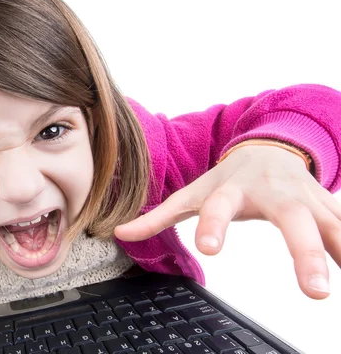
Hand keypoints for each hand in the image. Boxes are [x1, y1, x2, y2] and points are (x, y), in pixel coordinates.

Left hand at [114, 144, 340, 298]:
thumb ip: (159, 216)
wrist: (267, 149)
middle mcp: (273, 192)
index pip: (218, 207)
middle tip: (314, 290)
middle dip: (304, 252)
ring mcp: (304, 197)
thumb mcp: (191, 193)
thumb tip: (119, 232)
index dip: (212, 225)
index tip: (208, 249)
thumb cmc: (226, 178)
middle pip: (290, 219)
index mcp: (231, 190)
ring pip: (331, 223)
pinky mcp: (327, 204)